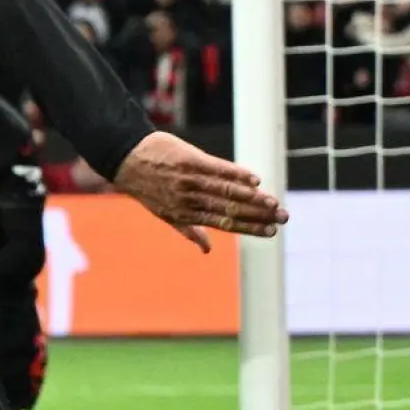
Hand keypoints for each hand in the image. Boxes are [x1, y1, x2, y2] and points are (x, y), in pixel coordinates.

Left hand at [112, 132, 287, 252]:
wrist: (126, 158)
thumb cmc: (148, 187)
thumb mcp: (164, 214)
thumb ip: (189, 230)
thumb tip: (207, 251)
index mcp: (186, 214)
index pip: (224, 224)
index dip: (249, 228)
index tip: (271, 232)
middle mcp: (189, 199)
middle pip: (229, 209)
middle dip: (259, 215)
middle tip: (283, 218)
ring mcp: (189, 179)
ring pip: (226, 191)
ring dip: (252, 197)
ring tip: (273, 202)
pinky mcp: (189, 160)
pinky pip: (216, 168)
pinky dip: (236, 174)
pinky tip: (254, 179)